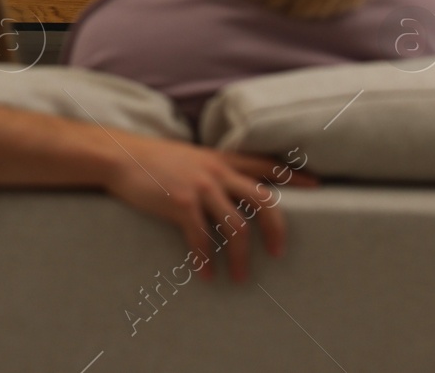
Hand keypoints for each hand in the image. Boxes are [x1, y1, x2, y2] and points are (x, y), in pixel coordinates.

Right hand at [101, 133, 307, 282]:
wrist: (118, 156)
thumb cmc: (151, 159)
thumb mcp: (189, 156)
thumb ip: (212, 168)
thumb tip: (227, 188)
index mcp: (220, 159)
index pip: (265, 164)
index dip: (293, 174)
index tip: (316, 185)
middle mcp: (217, 172)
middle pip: (264, 200)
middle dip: (277, 230)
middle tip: (279, 254)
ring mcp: (200, 187)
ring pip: (237, 226)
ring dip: (241, 258)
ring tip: (240, 278)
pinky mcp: (180, 203)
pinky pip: (202, 238)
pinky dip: (206, 259)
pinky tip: (206, 274)